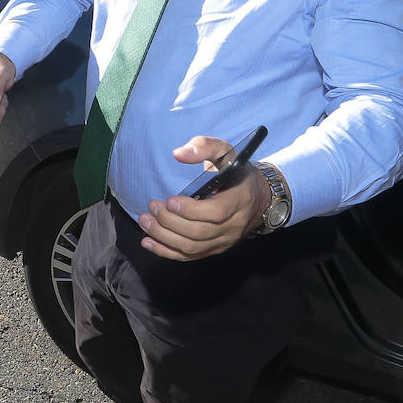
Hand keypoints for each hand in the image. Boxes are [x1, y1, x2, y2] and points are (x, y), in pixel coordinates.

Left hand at [135, 136, 271, 261]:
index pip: (216, 212)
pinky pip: (190, 256)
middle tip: (152, 207)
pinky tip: (148, 242)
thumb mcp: (225, 152)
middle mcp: (235, 224)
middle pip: (199, 232)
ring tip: (145, 221)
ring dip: (164, 237)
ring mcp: (225, 240)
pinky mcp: (215, 249)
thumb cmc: (236, 172)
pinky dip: (167, 251)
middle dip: (170, 222)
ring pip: (192, 247)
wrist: (257, 197)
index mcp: (239, 199)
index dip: (190, 210)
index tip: (170, 200)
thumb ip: (204, 147)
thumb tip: (178, 154)